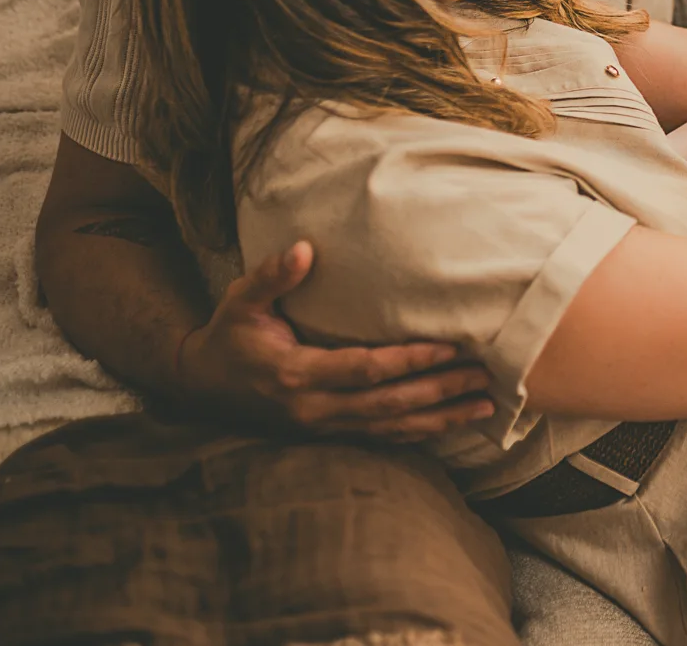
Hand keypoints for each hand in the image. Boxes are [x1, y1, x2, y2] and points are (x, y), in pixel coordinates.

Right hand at [175, 240, 495, 442]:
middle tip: (485, 375)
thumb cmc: (229, 335)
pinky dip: (420, 434)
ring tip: (485, 406)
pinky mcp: (328, 435)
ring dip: (441, 419)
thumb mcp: (240, 300)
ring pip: (391, 429)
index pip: (365, 370)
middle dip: (440, 392)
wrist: (201, 385)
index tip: (450, 347)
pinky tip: (452, 424)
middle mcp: (313, 409)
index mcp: (295, 374)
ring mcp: (321, 428)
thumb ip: (272, 276)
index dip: (409, 361)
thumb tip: (305, 248)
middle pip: (388, 405)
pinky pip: (381, 439)